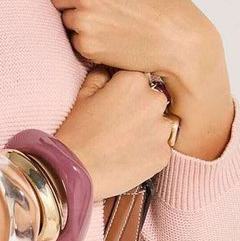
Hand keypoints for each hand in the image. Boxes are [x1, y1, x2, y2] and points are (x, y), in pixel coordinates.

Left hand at [45, 0, 212, 81]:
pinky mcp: (87, 46)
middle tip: (100, 6)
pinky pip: (75, 41)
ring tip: (110, 22)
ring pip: (66, 19)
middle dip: (71, 1)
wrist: (178, 39)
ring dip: (80, 22)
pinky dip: (89, 42)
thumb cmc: (161, 2)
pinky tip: (112, 38)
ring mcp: (84, 21)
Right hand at [53, 65, 174, 199]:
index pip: (139, 78)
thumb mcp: (84, 95)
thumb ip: (102, 75)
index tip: (116, 102)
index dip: (127, 90)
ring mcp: (162, 129)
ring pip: (162, 124)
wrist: (75, 170)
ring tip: (125, 141)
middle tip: (119, 123)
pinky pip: (162, 147)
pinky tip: (129, 154)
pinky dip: (150, 150)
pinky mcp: (164, 154)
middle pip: (154, 99)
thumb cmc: (76, 132)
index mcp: (134, 81)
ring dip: (149, 129)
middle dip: (141, 108)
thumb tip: (110, 70)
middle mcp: (154, 101)